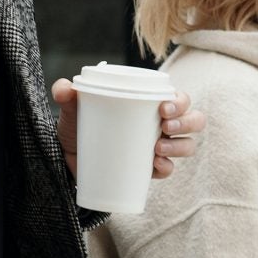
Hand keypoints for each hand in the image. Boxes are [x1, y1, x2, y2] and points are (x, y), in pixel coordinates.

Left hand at [52, 80, 204, 178]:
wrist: (66, 157)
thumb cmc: (78, 125)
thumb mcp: (72, 109)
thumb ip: (66, 95)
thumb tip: (64, 88)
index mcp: (150, 103)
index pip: (179, 98)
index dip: (180, 102)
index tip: (163, 108)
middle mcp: (160, 124)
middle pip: (193, 120)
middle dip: (186, 122)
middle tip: (164, 126)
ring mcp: (158, 147)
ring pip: (187, 145)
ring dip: (180, 146)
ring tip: (157, 149)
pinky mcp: (148, 168)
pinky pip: (167, 169)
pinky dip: (166, 168)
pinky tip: (156, 166)